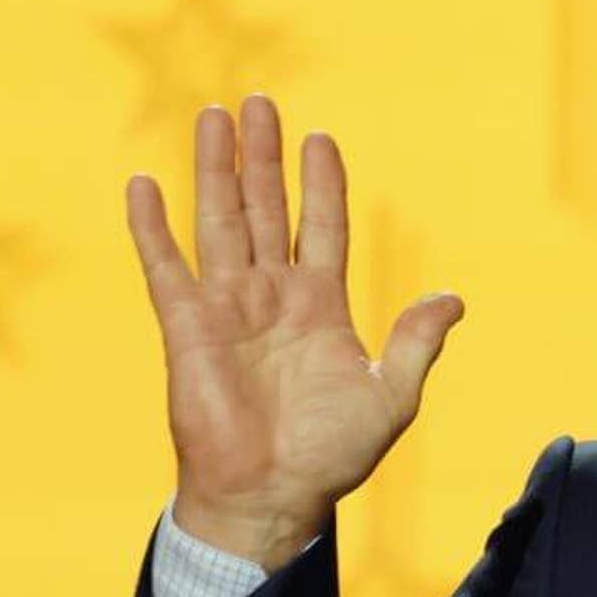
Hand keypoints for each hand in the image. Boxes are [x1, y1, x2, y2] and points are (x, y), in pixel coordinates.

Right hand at [126, 95, 463, 570]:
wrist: (275, 495)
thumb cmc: (333, 455)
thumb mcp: (393, 394)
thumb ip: (417, 342)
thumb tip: (454, 298)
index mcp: (322, 306)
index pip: (322, 227)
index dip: (321, 184)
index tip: (320, 139)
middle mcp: (272, 296)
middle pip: (266, 209)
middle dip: (263, 156)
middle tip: (258, 101)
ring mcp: (228, 308)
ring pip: (219, 222)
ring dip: (215, 169)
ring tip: (213, 115)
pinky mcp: (187, 329)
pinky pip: (166, 268)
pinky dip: (152, 228)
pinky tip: (143, 185)